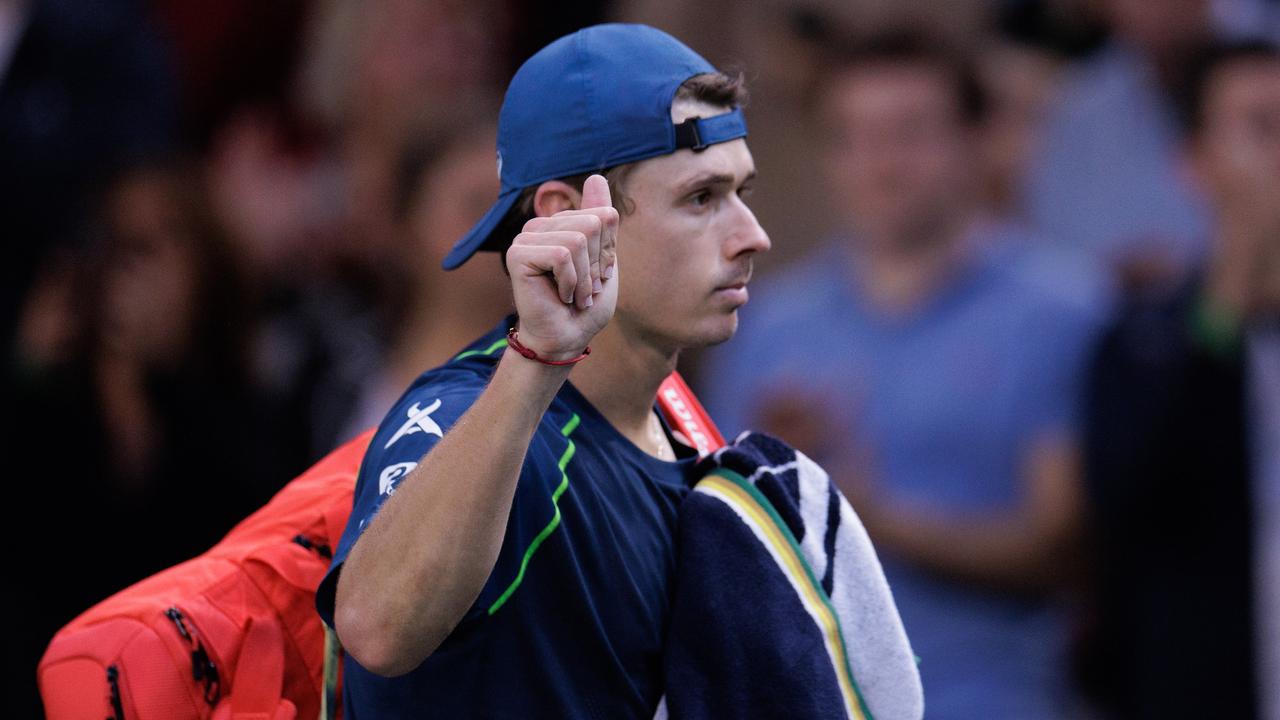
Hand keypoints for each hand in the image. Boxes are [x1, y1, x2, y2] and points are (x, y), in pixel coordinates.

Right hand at [506, 175, 618, 359]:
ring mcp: (526, 237)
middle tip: (584, 288)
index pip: (604, 215)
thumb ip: (601, 219)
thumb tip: (595, 176)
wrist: (565, 338)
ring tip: (573, 294)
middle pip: (592, 224)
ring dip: (584, 277)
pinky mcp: (518, 253)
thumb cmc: (585, 304)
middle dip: (597, 264)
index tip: (596, 275)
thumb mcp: (603, 258)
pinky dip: (570, 282)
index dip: (608, 250)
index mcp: (562, 223)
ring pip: (577, 239)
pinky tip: (560, 295)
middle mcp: (541, 225)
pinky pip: (562, 255)